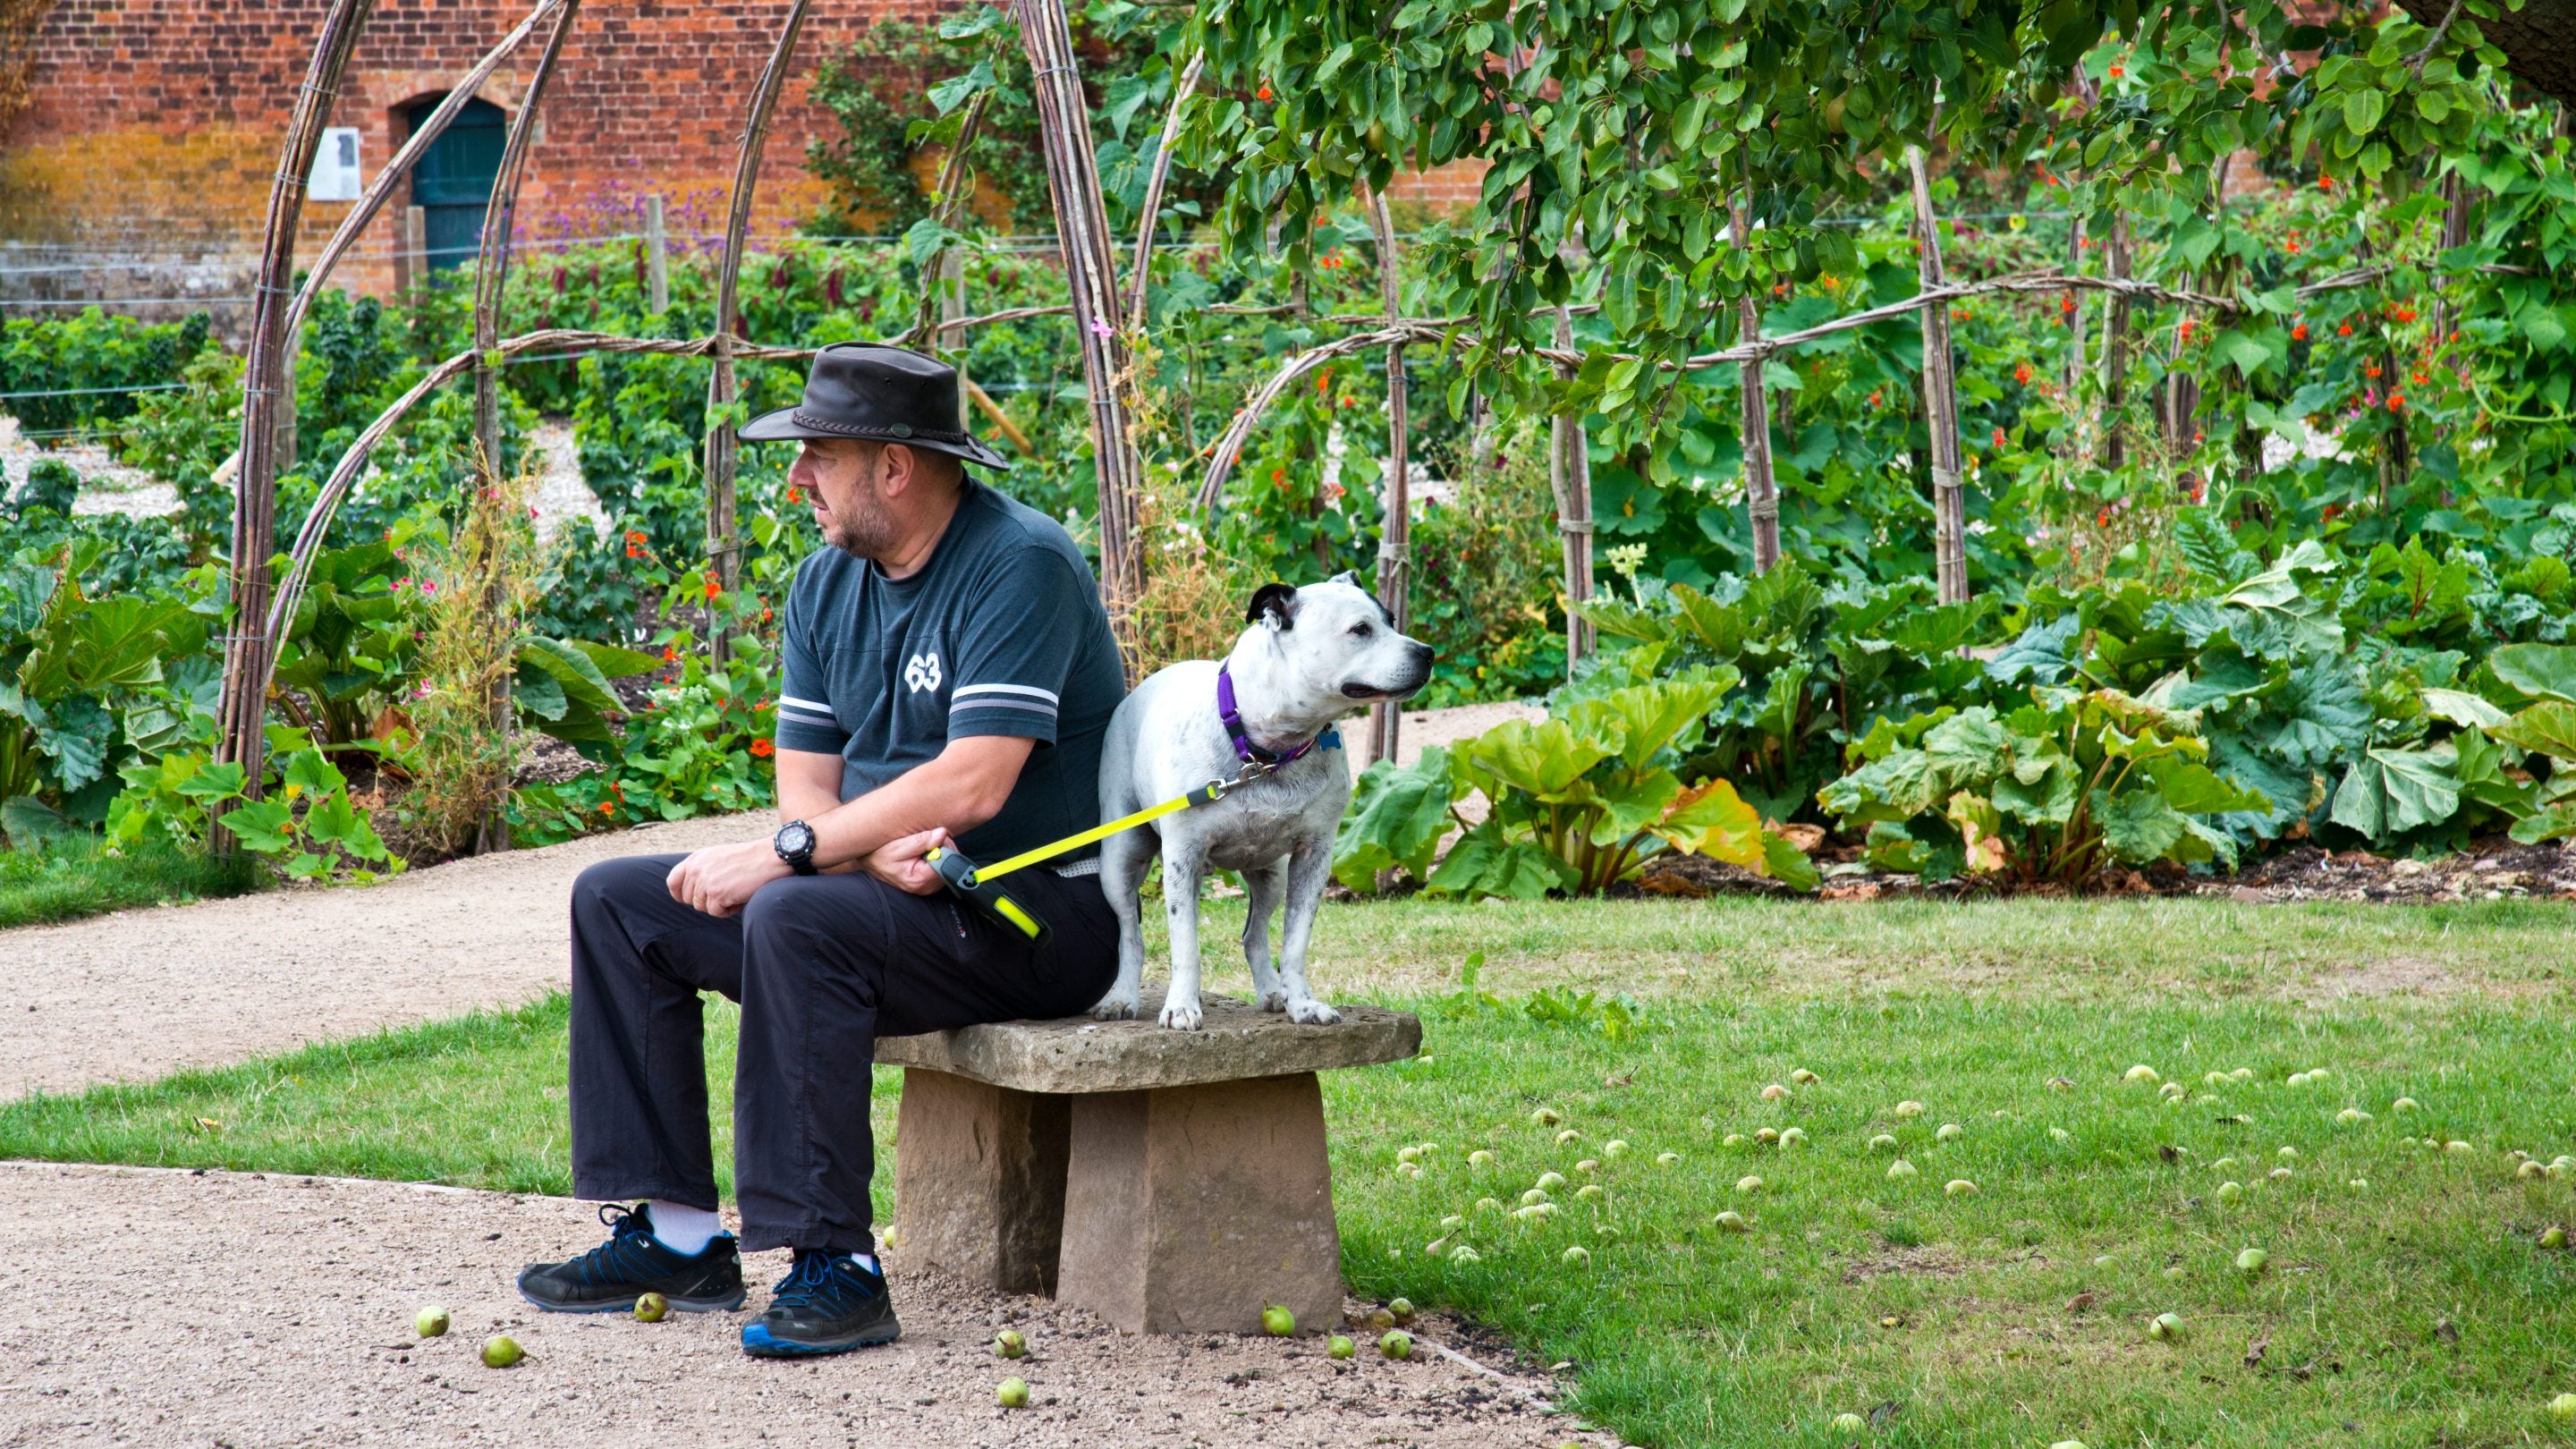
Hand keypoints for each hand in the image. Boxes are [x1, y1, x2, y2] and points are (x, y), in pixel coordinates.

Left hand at [665, 838, 791, 918]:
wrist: (770, 857)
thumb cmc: (749, 858)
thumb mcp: (718, 857)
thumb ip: (701, 870)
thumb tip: (690, 894)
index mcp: (696, 858)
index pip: (673, 881)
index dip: (678, 894)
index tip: (687, 900)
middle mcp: (697, 869)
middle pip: (689, 899)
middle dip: (706, 900)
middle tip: (726, 891)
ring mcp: (706, 882)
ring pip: (702, 907)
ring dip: (719, 905)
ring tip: (735, 891)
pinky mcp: (717, 894)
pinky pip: (716, 913)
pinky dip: (729, 910)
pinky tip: (740, 896)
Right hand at [861, 826, 952, 895]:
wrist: (870, 862)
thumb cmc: (880, 855)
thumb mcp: (898, 846)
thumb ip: (921, 841)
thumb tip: (941, 834)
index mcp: (920, 880)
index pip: (947, 862)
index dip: (943, 846)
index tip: (933, 838)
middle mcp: (927, 887)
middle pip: (950, 863)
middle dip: (942, 847)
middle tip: (926, 840)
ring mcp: (929, 886)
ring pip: (948, 863)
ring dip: (940, 851)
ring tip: (922, 847)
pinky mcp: (929, 882)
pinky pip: (943, 866)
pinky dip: (937, 856)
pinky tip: (924, 853)